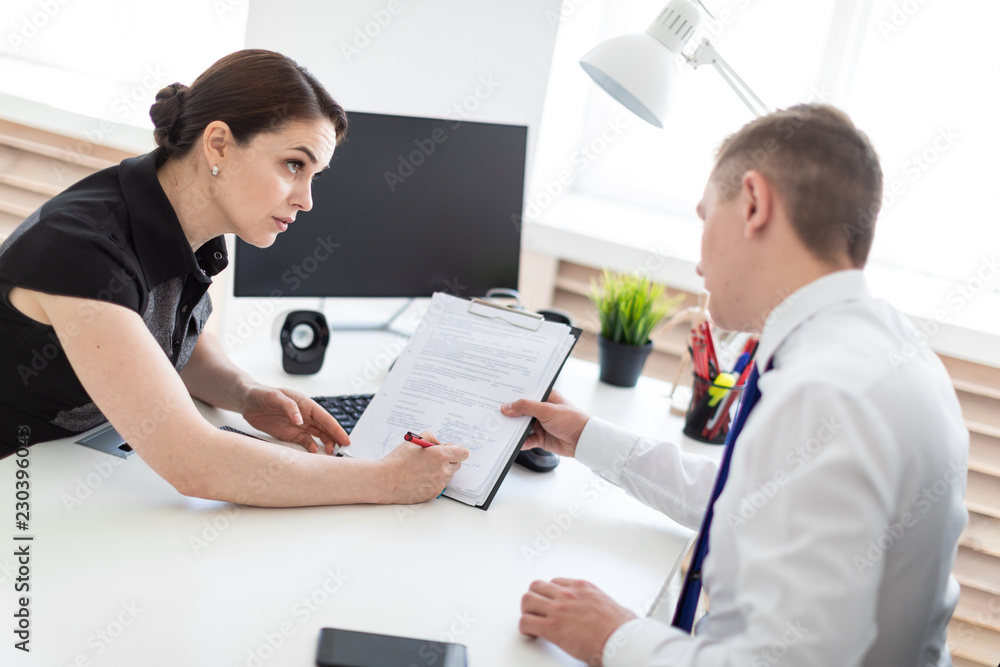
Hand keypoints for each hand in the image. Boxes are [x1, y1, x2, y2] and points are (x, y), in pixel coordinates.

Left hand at [241, 385, 348, 453]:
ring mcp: (298, 425)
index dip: (336, 428)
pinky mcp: (290, 433)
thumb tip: (300, 419)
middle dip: (335, 438)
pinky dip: (311, 447)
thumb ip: (289, 406)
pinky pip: (304, 441)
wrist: (246, 401)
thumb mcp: (274, 396)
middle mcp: (305, 415)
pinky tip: (314, 452)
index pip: (325, 418)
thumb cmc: (261, 394)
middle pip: (325, 428)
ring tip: (331, 452)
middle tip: (341, 449)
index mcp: (305, 404)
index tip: (345, 438)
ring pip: (318, 436)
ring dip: (325, 443)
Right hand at [379, 432, 469, 503]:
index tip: (448, 450)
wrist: (385, 480)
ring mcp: (439, 484)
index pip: (463, 453)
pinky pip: (439, 485)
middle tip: (433, 458)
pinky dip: (433, 481)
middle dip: (449, 460)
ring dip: (441, 471)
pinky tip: (420, 478)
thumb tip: (438, 444)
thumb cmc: (398, 460)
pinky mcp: (433, 494)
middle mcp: (443, 471)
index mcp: (440, 455)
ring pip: (448, 475)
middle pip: (457, 464)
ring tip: (423, 468)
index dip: (456, 450)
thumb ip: (431, 438)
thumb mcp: (414, 440)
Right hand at [501, 390, 589, 457]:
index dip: (512, 395)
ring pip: (521, 426)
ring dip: (512, 428)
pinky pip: (526, 440)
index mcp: (545, 397)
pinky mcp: (540, 438)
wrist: (583, 440)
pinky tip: (511, 442)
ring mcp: (540, 424)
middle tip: (494, 413)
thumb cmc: (571, 420)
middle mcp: (541, 410)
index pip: (525, 394)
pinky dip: (519, 442)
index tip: (498, 396)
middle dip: (509, 413)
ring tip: (499, 428)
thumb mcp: (546, 409)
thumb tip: (507, 407)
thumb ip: (526, 407)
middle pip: (520, 411)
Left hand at [519, 578, 637, 665]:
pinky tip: (531, 633)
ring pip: (527, 600)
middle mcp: (568, 594)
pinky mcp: (552, 626)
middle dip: (535, 598)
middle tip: (537, 610)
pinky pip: (526, 622)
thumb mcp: (610, 604)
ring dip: (528, 610)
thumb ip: (598, 603)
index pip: (555, 582)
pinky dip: (525, 628)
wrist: (622, 640)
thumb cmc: (621, 627)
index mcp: (582, 587)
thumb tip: (604, 612)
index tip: (551, 602)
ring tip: (532, 621)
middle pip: (537, 586)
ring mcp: (558, 608)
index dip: (551, 594)